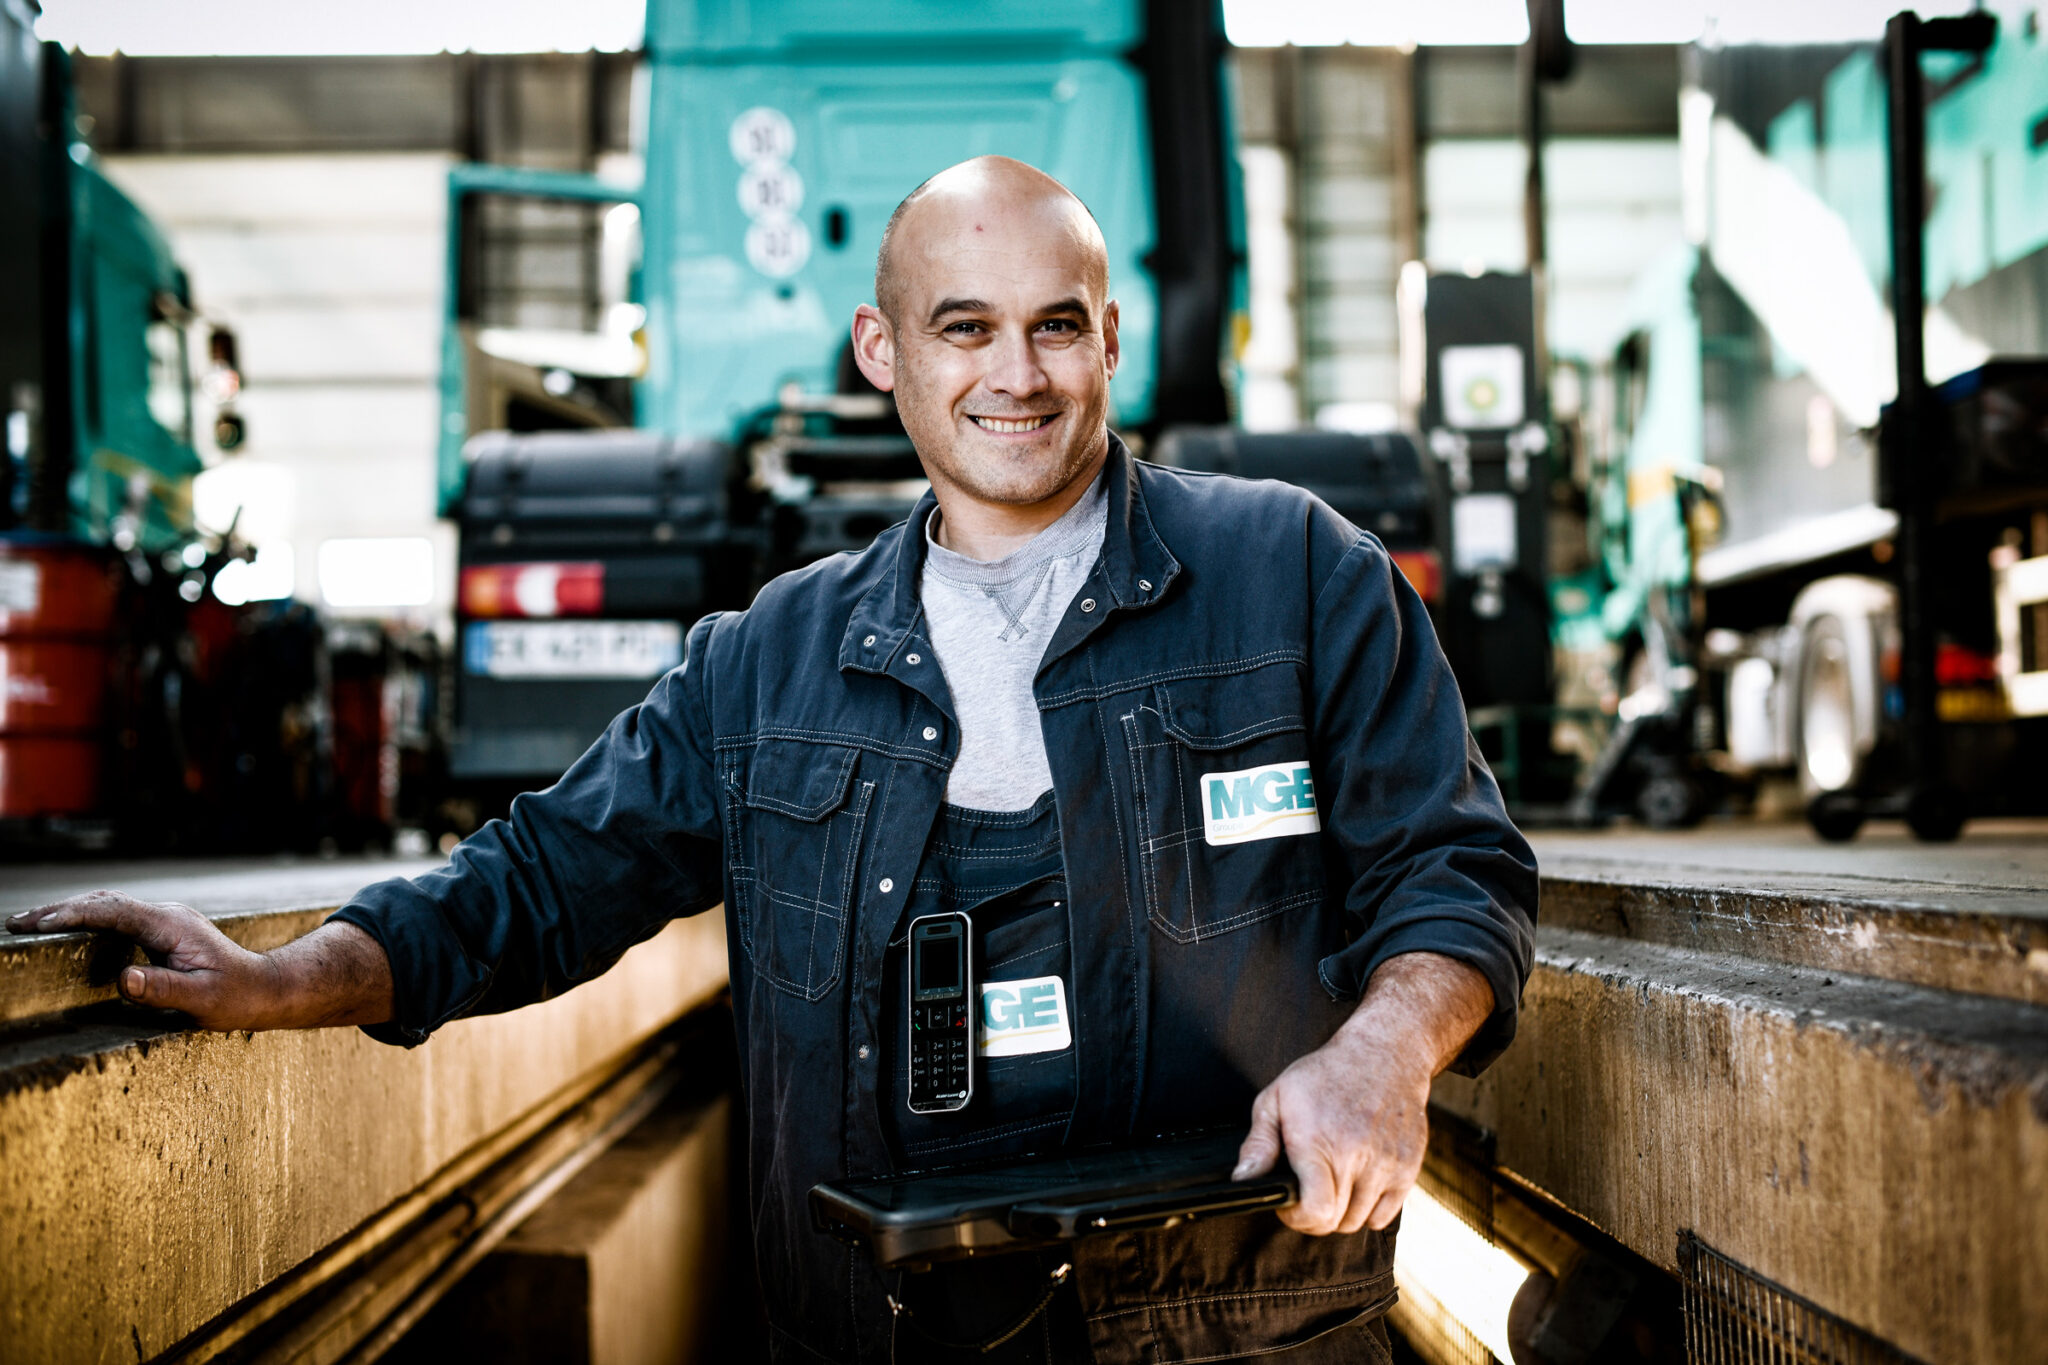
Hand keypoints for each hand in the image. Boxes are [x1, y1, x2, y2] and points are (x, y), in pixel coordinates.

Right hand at [7, 891, 280, 1028]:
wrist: (262, 987)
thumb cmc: (235, 995)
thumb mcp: (201, 998)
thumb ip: (163, 989)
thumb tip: (123, 979)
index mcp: (172, 926)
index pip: (116, 912)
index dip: (76, 915)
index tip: (41, 923)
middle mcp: (166, 916)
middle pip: (106, 903)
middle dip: (60, 910)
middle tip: (18, 923)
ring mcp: (163, 921)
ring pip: (109, 907)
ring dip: (70, 912)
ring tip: (29, 924)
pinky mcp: (160, 931)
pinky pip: (116, 918)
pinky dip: (86, 920)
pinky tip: (64, 929)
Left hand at [1233, 1030, 1430, 1234]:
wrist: (1384, 1054)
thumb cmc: (1326, 1075)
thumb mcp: (1277, 1098)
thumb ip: (1258, 1144)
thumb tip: (1243, 1179)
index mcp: (1318, 1141)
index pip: (1316, 1211)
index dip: (1296, 1218)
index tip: (1290, 1205)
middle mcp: (1355, 1156)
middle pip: (1334, 1222)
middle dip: (1314, 1216)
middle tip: (1307, 1191)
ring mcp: (1386, 1164)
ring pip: (1358, 1222)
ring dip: (1340, 1213)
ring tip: (1331, 1183)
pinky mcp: (1408, 1168)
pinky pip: (1384, 1216)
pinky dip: (1368, 1211)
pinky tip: (1356, 1185)